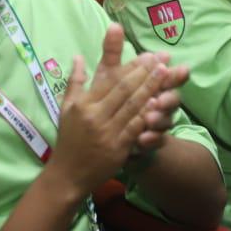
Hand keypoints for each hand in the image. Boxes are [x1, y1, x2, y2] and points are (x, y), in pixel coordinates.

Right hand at [48, 25, 169, 198]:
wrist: (68, 174)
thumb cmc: (68, 139)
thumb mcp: (65, 108)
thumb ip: (74, 82)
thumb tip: (78, 56)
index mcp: (83, 104)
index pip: (110, 79)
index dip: (130, 66)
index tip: (147, 55)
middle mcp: (95, 115)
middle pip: (124, 89)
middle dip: (144, 72)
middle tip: (162, 59)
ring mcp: (107, 132)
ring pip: (132, 106)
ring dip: (150, 88)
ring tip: (165, 74)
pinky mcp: (117, 148)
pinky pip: (135, 127)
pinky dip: (147, 115)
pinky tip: (160, 104)